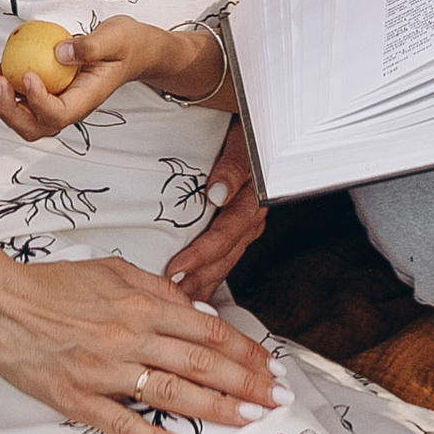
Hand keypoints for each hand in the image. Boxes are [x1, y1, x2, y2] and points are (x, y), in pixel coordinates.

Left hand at [0, 16, 181, 141]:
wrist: (132, 50)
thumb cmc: (126, 45)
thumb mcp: (115, 37)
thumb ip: (90, 46)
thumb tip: (60, 52)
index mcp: (86, 100)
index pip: (58, 114)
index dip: (38, 101)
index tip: (28, 74)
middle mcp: (68, 107)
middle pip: (33, 127)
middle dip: (8, 110)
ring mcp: (56, 102)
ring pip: (22, 117)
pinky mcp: (46, 91)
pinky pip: (19, 99)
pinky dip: (3, 87)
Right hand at [0, 225, 280, 433]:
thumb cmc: (54, 286)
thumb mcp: (112, 270)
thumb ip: (159, 290)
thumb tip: (200, 312)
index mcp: (139, 303)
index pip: (206, 329)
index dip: (243, 350)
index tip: (270, 367)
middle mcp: (128, 336)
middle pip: (199, 362)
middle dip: (244, 382)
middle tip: (276, 399)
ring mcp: (103, 370)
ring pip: (171, 391)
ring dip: (215, 408)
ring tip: (248, 420)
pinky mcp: (76, 398)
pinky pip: (121, 422)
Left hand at [163, 120, 264, 298]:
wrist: (263, 130)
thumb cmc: (249, 134)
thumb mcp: (242, 144)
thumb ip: (232, 169)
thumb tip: (218, 191)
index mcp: (252, 202)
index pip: (223, 236)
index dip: (200, 255)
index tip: (176, 268)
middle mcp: (250, 219)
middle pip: (223, 259)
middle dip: (197, 281)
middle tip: (171, 300)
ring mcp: (245, 228)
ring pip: (224, 265)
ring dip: (202, 285)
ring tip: (179, 304)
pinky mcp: (238, 230)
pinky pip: (224, 260)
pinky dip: (208, 279)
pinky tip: (195, 293)